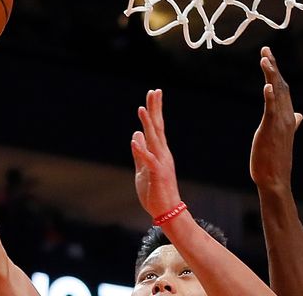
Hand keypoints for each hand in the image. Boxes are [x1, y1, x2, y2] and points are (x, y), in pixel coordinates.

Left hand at [130, 89, 181, 218]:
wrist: (166, 211)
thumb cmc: (155, 191)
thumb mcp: (142, 169)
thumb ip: (140, 152)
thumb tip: (136, 134)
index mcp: (159, 152)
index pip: (156, 127)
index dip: (154, 110)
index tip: (154, 94)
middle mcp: (163, 154)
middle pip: (158, 127)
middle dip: (155, 109)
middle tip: (154, 91)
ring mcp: (161, 163)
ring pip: (154, 140)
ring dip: (148, 124)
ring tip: (142, 109)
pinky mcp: (158, 174)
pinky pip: (149, 160)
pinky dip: (142, 150)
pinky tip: (136, 139)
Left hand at [250, 47, 302, 190]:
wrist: (275, 180)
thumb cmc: (275, 159)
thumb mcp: (282, 136)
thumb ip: (291, 123)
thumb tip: (299, 115)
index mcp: (286, 116)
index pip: (282, 88)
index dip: (275, 71)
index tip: (268, 56)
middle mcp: (285, 116)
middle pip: (280, 86)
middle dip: (273, 67)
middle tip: (265, 49)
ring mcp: (279, 123)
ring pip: (276, 94)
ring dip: (271, 76)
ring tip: (265, 60)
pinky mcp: (270, 130)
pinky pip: (271, 110)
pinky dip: (270, 97)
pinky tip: (267, 86)